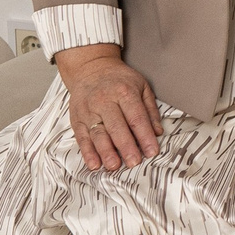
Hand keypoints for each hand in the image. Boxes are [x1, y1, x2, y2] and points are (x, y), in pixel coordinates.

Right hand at [55, 44, 162, 170]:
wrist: (91, 68)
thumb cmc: (119, 80)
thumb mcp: (141, 86)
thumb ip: (150, 110)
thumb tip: (158, 132)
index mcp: (124, 92)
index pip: (136, 117)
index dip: (145, 136)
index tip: (152, 151)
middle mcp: (104, 100)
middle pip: (116, 127)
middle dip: (126, 146)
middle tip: (134, 163)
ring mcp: (88, 110)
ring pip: (97, 134)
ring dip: (105, 152)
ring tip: (114, 166)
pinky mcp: (76, 118)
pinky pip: (81, 137)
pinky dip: (87, 152)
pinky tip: (94, 164)